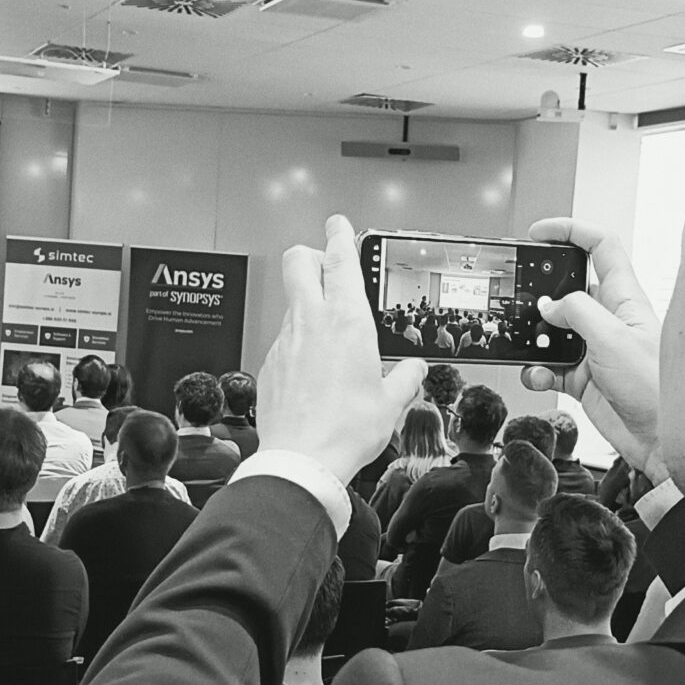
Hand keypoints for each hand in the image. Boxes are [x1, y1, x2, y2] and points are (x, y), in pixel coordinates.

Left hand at [259, 216, 425, 484]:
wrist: (303, 459)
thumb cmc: (347, 430)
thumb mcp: (391, 402)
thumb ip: (406, 377)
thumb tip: (415, 368)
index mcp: (347, 321)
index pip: (339, 259)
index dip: (339, 235)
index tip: (339, 225)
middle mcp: (311, 322)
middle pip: (298, 261)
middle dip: (311, 254)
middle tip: (325, 263)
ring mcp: (285, 341)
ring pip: (291, 302)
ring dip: (307, 304)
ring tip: (328, 333)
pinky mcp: (270, 364)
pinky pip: (283, 339)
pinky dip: (298, 343)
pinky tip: (312, 370)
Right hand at [519, 219, 664, 477]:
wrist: (661, 441)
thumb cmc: (655, 387)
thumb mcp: (612, 338)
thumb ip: (576, 312)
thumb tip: (548, 305)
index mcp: (624, 298)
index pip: (600, 247)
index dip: (571, 231)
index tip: (540, 233)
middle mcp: (609, 319)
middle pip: (569, 288)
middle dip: (542, 292)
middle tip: (520, 298)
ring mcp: (595, 348)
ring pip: (554, 330)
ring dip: (535, 338)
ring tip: (528, 345)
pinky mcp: (584, 378)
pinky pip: (550, 365)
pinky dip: (537, 369)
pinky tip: (537, 375)